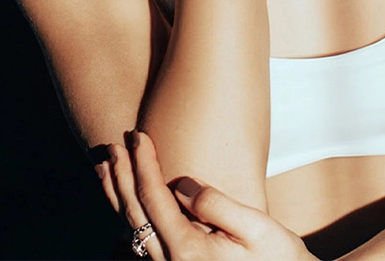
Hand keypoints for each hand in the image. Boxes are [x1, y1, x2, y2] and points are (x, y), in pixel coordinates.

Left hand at [97, 131, 315, 260]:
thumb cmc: (279, 259)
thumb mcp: (256, 228)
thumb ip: (216, 205)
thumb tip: (181, 184)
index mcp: (188, 252)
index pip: (154, 199)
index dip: (143, 164)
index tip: (138, 135)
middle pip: (135, 214)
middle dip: (122, 176)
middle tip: (114, 145)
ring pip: (132, 229)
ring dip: (117, 194)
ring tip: (105, 166)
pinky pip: (140, 240)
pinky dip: (127, 214)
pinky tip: (124, 201)